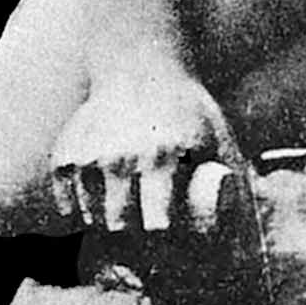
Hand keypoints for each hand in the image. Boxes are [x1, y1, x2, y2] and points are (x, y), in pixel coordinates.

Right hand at [49, 54, 243, 233]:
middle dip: (140, 237)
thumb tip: (241, 228)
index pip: (160, 226)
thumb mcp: (216, 136)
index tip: (177, 235)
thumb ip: (227, 182)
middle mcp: (122, 156)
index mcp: (165, 154)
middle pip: (123, 229)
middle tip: (151, 228)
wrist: (140, 66)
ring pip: (93, 222)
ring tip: (131, 210)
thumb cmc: (187, 110)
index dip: (171, 239)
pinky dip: (82, 211)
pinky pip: (68, 206)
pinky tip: (103, 197)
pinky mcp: (64, 154)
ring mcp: (89, 155)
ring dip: (112, 225)